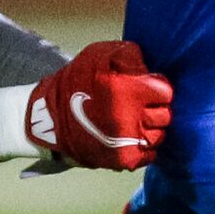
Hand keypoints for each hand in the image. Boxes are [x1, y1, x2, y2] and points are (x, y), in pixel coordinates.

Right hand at [18, 39, 172, 170]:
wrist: (49, 118)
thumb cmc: (76, 82)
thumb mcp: (99, 55)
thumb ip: (130, 55)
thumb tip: (151, 67)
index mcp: (129, 88)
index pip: (165, 91)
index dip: (156, 88)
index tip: (145, 89)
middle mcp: (132, 116)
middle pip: (165, 115)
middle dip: (155, 109)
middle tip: (139, 107)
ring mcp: (129, 140)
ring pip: (159, 135)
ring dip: (150, 129)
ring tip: (135, 123)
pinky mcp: (125, 158)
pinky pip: (151, 154)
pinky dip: (145, 147)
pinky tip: (132, 138)